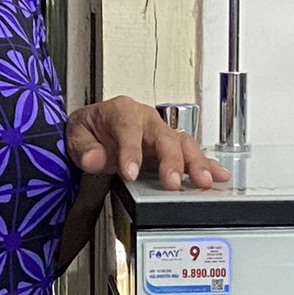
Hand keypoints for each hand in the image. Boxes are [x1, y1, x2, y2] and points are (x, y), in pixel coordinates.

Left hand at [65, 96, 229, 191]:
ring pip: (182, 143)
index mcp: (121, 111)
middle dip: (170, 160)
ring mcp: (161, 133)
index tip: (130, 173)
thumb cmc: (89, 131)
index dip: (131, 151)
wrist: (93, 131)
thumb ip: (84, 149)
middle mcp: (145, 119)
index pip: (128, 128)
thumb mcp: (76, 137)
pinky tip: (217, 176)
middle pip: (163, 136)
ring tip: (203, 181)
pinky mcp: (170, 148)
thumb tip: (94, 158)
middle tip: (171, 183)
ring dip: (194, 163)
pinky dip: (205, 165)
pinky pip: (191, 154)